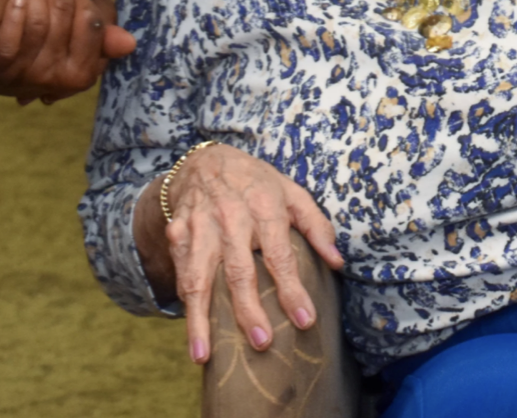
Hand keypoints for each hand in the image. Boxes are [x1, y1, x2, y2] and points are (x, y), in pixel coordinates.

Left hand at [0, 0, 134, 102]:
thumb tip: (129, 42)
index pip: (92, 24)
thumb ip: (99, 38)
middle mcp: (57, 78)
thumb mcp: (72, 44)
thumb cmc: (36, 46)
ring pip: (39, 23)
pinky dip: (14, 11)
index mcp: (81, 72)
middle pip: (66, 15)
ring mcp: (27, 75)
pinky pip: (11, 39)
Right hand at [137, 143, 342, 363]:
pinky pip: (181, 273)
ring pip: (200, 276)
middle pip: (239, 270)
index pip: (280, 254)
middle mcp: (230, 217)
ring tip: (203, 354)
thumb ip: (316, 225)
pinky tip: (193, 335)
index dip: (293, 289)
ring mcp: (200, 227)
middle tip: (262, 343)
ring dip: (201, 316)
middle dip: (248, 308)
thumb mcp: (290, 191)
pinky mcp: (178, 235)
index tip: (305, 321)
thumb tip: (338, 262)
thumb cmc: (254, 183)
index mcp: (263, 206)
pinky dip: (185, 305)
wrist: (204, 161)